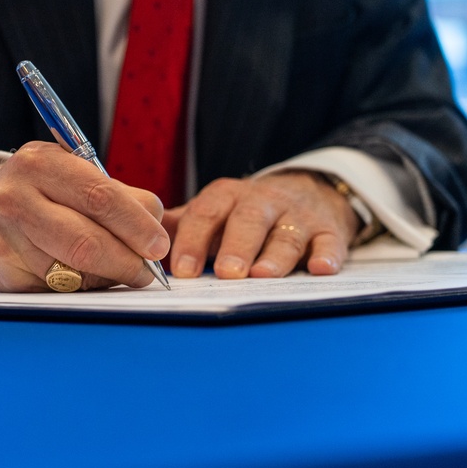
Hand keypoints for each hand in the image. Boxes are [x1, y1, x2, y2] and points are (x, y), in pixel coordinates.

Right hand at [0, 141, 169, 291]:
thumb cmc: (35, 196)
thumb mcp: (69, 177)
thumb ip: (116, 194)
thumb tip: (156, 224)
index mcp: (41, 161)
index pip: (100, 195)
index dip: (136, 224)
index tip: (159, 244)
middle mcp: (16, 194)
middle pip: (87, 239)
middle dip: (128, 260)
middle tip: (148, 271)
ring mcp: (4, 234)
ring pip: (74, 269)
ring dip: (108, 276)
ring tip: (121, 271)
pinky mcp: (1, 268)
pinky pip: (58, 285)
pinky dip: (84, 285)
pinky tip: (87, 276)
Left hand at [164, 171, 359, 279]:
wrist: (310, 191)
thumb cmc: (247, 213)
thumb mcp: (213, 211)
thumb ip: (181, 226)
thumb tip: (136, 243)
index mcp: (226, 196)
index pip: (205, 214)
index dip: (193, 241)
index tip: (182, 270)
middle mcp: (262, 201)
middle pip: (247, 220)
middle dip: (236, 246)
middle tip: (226, 273)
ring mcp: (297, 215)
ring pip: (287, 233)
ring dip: (276, 255)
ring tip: (264, 276)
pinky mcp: (329, 229)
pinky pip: (330, 241)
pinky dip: (327, 255)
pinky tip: (321, 269)